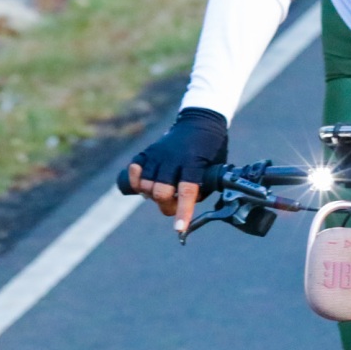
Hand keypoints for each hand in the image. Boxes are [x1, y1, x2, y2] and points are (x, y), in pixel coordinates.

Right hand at [126, 107, 227, 233]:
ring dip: (152, 195)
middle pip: (161, 192)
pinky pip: (133, 171)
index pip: (187, 190)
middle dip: (167, 206)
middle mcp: (172, 158)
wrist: (201, 120)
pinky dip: (137, 181)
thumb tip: (186, 206)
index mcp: (193, 161)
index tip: (179, 228)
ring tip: (164, 191)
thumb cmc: (212, 148)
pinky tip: (145, 184)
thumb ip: (203, 187)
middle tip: (174, 205)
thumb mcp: (216, 166)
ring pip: (146, 185)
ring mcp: (157, 154)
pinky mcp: (147, 151)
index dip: (182, 211)